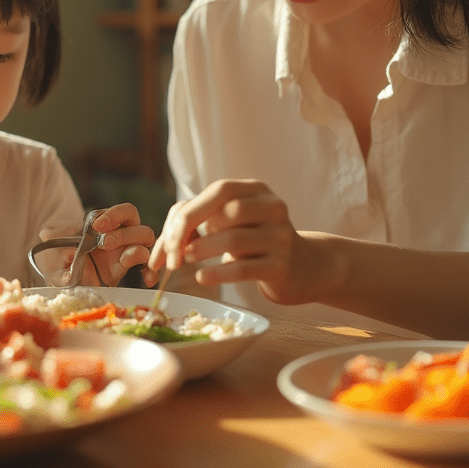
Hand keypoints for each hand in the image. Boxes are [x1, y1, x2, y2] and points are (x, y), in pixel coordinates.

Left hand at [38, 202, 154, 286]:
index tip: (96, 225)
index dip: (113, 215)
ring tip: (119, 258)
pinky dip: (150, 271)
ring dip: (134, 246)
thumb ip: (52, 237)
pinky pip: (146, 267)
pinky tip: (147, 280)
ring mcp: (123, 252)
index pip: (122, 212)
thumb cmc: (56, 261)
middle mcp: (117, 235)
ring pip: (144, 240)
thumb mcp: (50, 247)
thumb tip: (48, 234)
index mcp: (104, 224)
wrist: (58, 283)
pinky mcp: (124, 271)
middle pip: (136, 222)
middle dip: (123, 230)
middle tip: (104, 242)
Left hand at [144, 179, 323, 304]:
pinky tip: (201, 277)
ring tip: (186, 260)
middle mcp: (273, 208)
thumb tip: (167, 242)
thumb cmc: (253, 242)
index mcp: (257, 190)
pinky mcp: (282, 266)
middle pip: (227, 212)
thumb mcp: (230, 223)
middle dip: (192, 233)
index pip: (220, 191)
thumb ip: (198, 221)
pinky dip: (218, 273)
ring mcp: (281, 237)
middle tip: (173, 255)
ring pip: (235, 239)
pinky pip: (244, 269)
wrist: (300, 268)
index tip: (170, 238)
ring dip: (203, 250)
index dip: (190, 212)